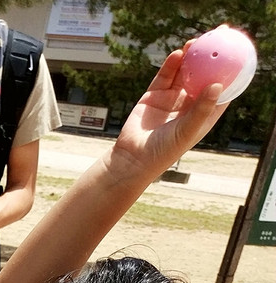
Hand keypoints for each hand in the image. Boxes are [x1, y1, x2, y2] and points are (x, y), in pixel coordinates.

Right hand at [111, 47, 223, 183]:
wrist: (132, 159)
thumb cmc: (163, 151)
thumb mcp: (186, 131)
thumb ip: (201, 109)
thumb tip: (217, 84)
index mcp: (202, 114)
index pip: (221, 90)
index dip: (231, 72)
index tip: (238, 53)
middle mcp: (188, 105)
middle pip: (204, 75)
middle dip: (212, 56)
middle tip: (220, 35)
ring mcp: (171, 99)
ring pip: (184, 72)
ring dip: (191, 56)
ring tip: (195, 41)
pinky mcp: (154, 95)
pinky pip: (165, 76)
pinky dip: (171, 64)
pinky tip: (178, 53)